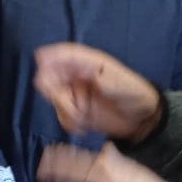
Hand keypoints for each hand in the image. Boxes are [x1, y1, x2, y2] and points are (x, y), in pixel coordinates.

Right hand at [33, 43, 160, 140]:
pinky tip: (83, 127)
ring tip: (81, 119)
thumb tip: (84, 73)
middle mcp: (78, 77)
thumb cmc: (134, 93)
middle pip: (52, 75)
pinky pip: (62, 116)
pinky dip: (69, 122)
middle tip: (61, 99)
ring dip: (64, 109)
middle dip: (51, 87)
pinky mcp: (76, 112)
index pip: (67, 55)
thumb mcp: (121, 82)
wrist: (142, 120)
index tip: (39, 58)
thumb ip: (102, 77)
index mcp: (89, 63)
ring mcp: (75, 94)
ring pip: (54, 98)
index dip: (52, 55)